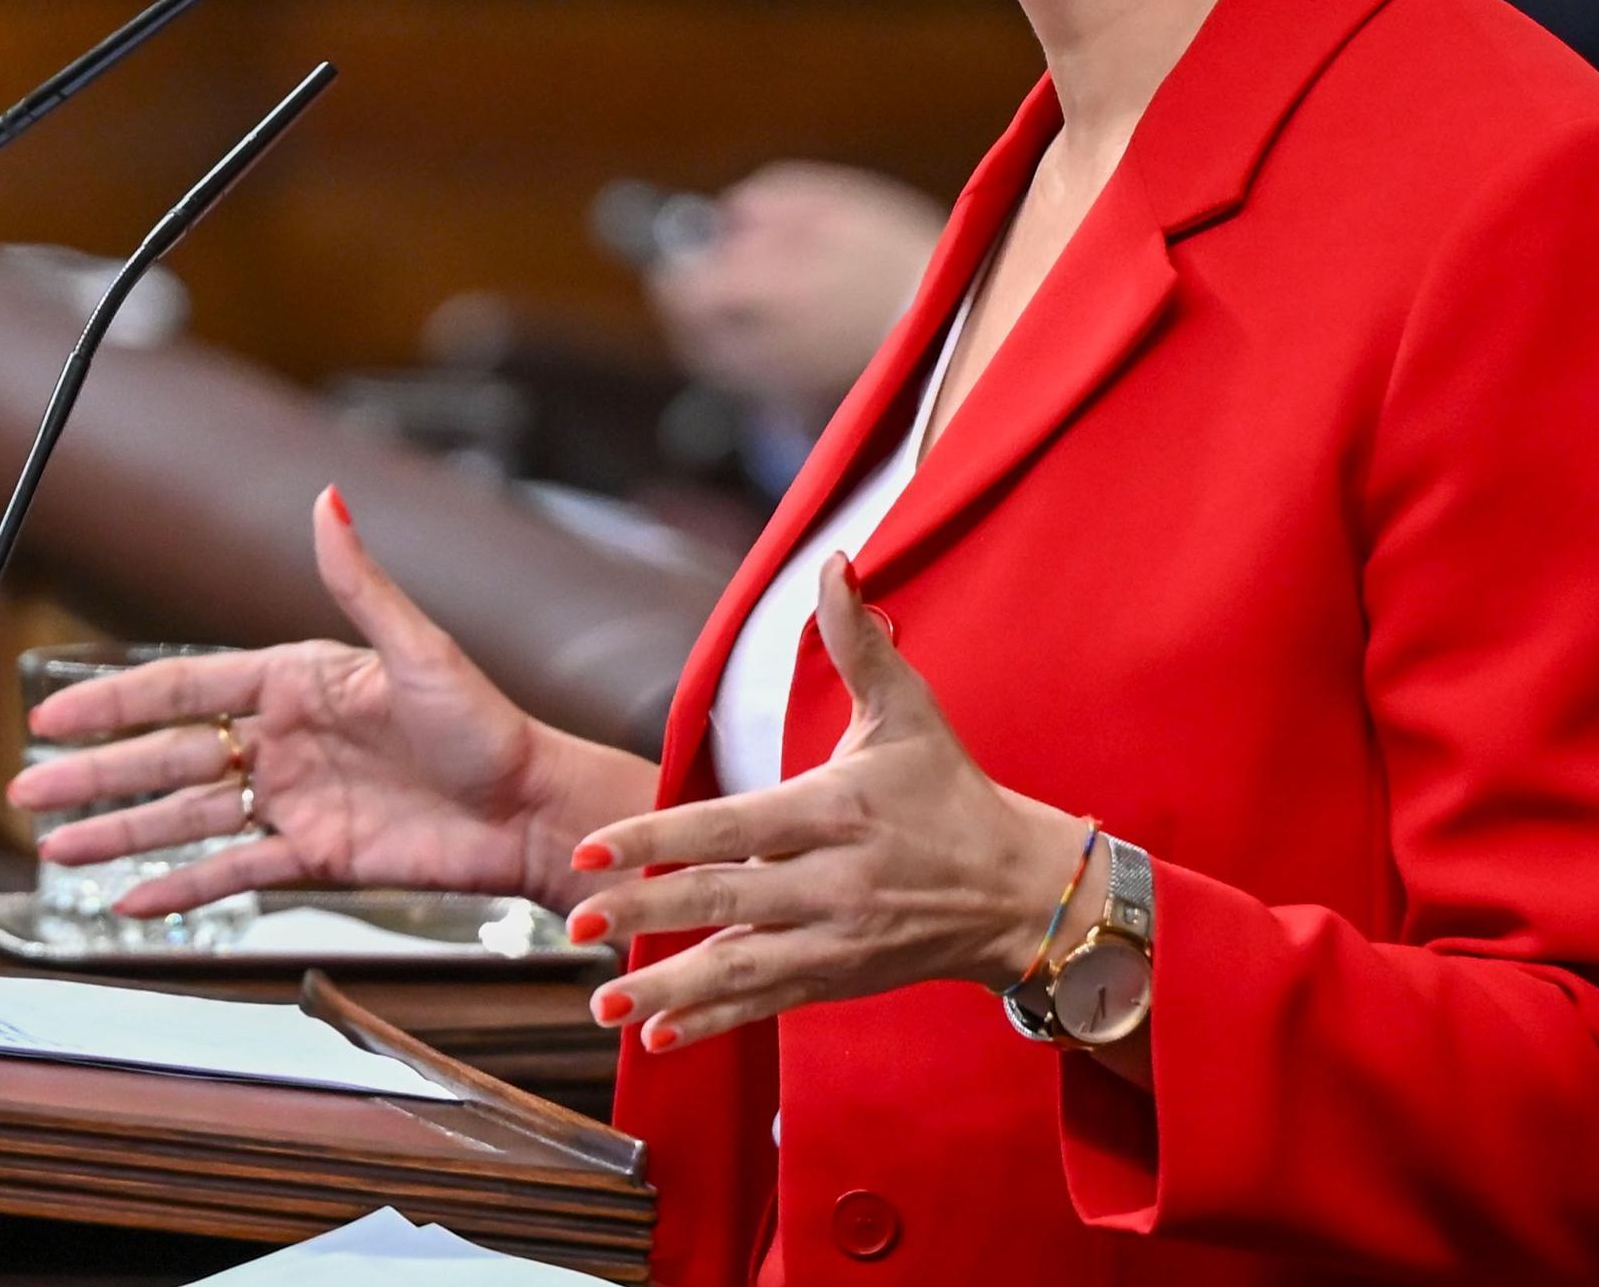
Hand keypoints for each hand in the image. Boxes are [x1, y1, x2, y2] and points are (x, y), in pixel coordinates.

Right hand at [4, 488, 657, 916]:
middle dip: (96, 776)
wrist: (531, 809)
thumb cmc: (487, 724)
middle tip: (28, 788)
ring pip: (187, 819)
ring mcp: (295, 801)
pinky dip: (182, 888)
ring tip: (56, 848)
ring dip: (121, 834)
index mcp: (298, 681)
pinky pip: (234, 873)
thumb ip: (360, 583)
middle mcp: (285, 740)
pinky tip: (131, 902)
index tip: (54, 715)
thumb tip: (327, 501)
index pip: (185, 688)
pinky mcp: (315, 858)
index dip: (115, 703)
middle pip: (169, 759)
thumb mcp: (421, 649)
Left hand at [567, 552, 1108, 1059]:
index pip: (730, 826)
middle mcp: (832, 882)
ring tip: (602, 1001)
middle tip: (573, 919)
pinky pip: (766, 1004)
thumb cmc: (953, 796)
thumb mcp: (909, 712)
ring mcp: (834, 940)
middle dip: (645, 914)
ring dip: (668, 988)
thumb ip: (857, 641)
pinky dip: (714, 1023)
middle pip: (724, 901)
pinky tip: (657, 1035)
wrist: (1024, 894)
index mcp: (835, 812)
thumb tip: (835, 562)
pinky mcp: (837, 980)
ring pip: (739, 969)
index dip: (657, 837)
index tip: (593, 847)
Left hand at [648, 164, 945, 429]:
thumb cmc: (900, 259)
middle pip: (696, 336)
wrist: (964, 332)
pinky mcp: (805, 413)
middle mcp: (753, 348)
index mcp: (755, 292)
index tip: (687, 253)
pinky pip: (763, 388)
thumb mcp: (836, 203)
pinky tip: (798, 340)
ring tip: (762, 307)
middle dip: (700, 307)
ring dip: (728, 337)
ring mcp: (777, 388)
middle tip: (719, 280)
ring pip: (726, 366)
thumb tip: (725, 215)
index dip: (677, 268)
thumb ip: (768, 200)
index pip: (680, 289)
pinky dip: (766, 365)